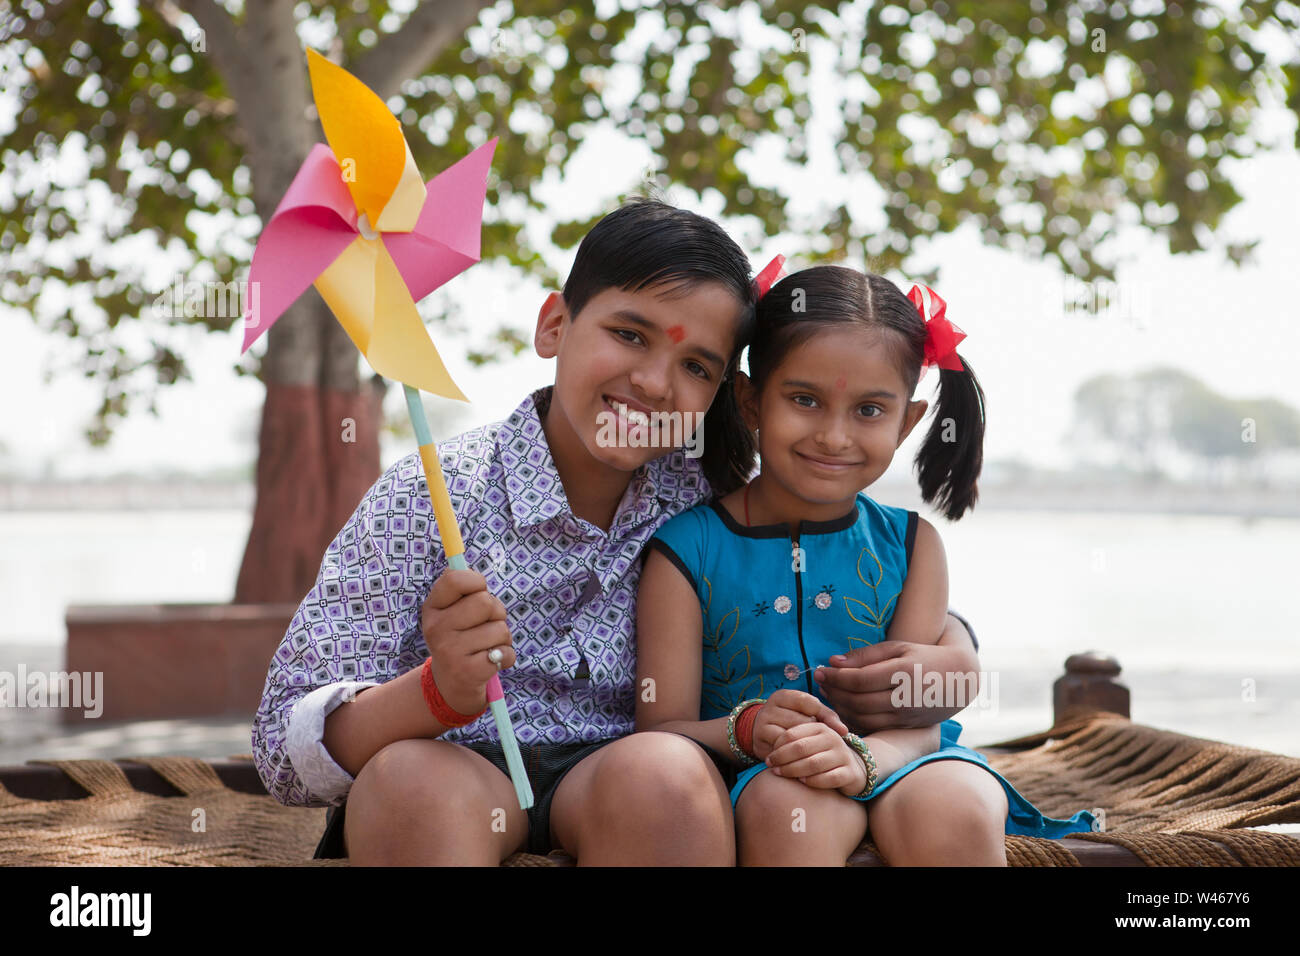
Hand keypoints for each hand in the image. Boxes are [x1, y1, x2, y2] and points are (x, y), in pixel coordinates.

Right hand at [420, 569, 515, 715]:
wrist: (450, 686)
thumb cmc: (460, 639)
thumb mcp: (452, 613)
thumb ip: (461, 589)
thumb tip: (459, 561)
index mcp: (432, 608)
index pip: (455, 579)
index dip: (476, 581)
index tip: (479, 591)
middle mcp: (436, 628)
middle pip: (486, 602)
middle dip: (497, 612)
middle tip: (486, 625)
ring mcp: (450, 651)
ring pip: (500, 628)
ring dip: (502, 638)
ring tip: (487, 646)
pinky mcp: (468, 672)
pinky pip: (505, 652)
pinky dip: (507, 657)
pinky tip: (492, 662)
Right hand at [751, 689, 847, 760]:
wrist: (759, 735)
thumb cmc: (791, 723)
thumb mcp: (805, 713)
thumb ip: (825, 716)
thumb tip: (843, 730)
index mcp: (782, 696)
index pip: (809, 702)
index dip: (826, 716)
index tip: (841, 731)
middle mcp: (770, 707)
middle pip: (802, 721)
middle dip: (815, 734)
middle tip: (824, 743)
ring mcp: (763, 724)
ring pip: (793, 736)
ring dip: (806, 746)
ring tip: (813, 751)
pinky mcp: (760, 741)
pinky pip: (783, 749)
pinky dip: (795, 755)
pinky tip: (802, 758)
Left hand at [766, 723, 867, 795]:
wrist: (853, 768)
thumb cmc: (822, 755)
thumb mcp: (810, 743)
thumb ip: (794, 743)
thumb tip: (770, 753)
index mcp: (820, 727)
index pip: (793, 734)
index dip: (778, 746)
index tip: (768, 757)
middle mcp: (833, 739)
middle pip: (801, 748)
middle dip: (782, 758)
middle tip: (771, 767)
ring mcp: (843, 756)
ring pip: (813, 763)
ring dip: (793, 770)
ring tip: (781, 774)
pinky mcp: (849, 773)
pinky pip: (828, 778)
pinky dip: (813, 781)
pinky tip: (803, 782)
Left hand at [813, 639, 978, 734]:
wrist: (958, 680)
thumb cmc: (923, 657)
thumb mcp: (897, 648)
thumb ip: (866, 656)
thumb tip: (833, 662)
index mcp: (903, 673)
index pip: (859, 680)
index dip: (835, 677)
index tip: (820, 670)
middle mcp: (905, 697)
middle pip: (858, 700)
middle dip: (834, 692)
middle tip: (820, 682)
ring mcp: (906, 715)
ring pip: (863, 717)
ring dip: (840, 707)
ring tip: (829, 694)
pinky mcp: (905, 726)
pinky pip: (873, 726)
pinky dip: (854, 719)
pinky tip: (844, 707)